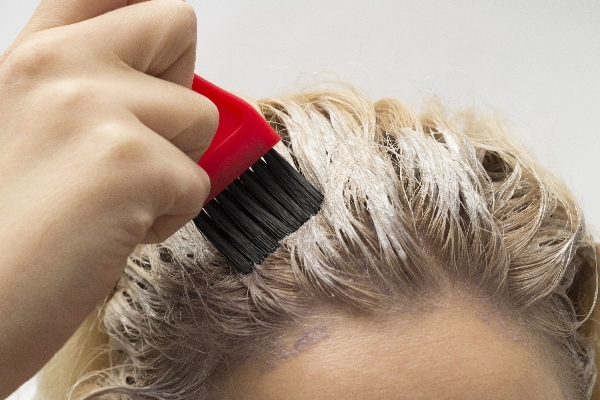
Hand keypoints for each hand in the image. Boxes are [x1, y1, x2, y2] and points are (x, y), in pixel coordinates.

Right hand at [0, 0, 216, 394]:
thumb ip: (86, 89)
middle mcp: (61, 66)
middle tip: (145, 140)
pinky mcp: (130, 166)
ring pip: (202, 116)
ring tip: (119, 201)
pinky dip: (171, 215)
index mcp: (34, 56)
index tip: (163, 54)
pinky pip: (198, 182)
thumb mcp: (27, 128)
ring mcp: (95, 109)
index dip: (152, 24)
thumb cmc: (7, 230)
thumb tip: (161, 81)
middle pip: (176, 23)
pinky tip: (116, 232)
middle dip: (178, 83)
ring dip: (175, 165)